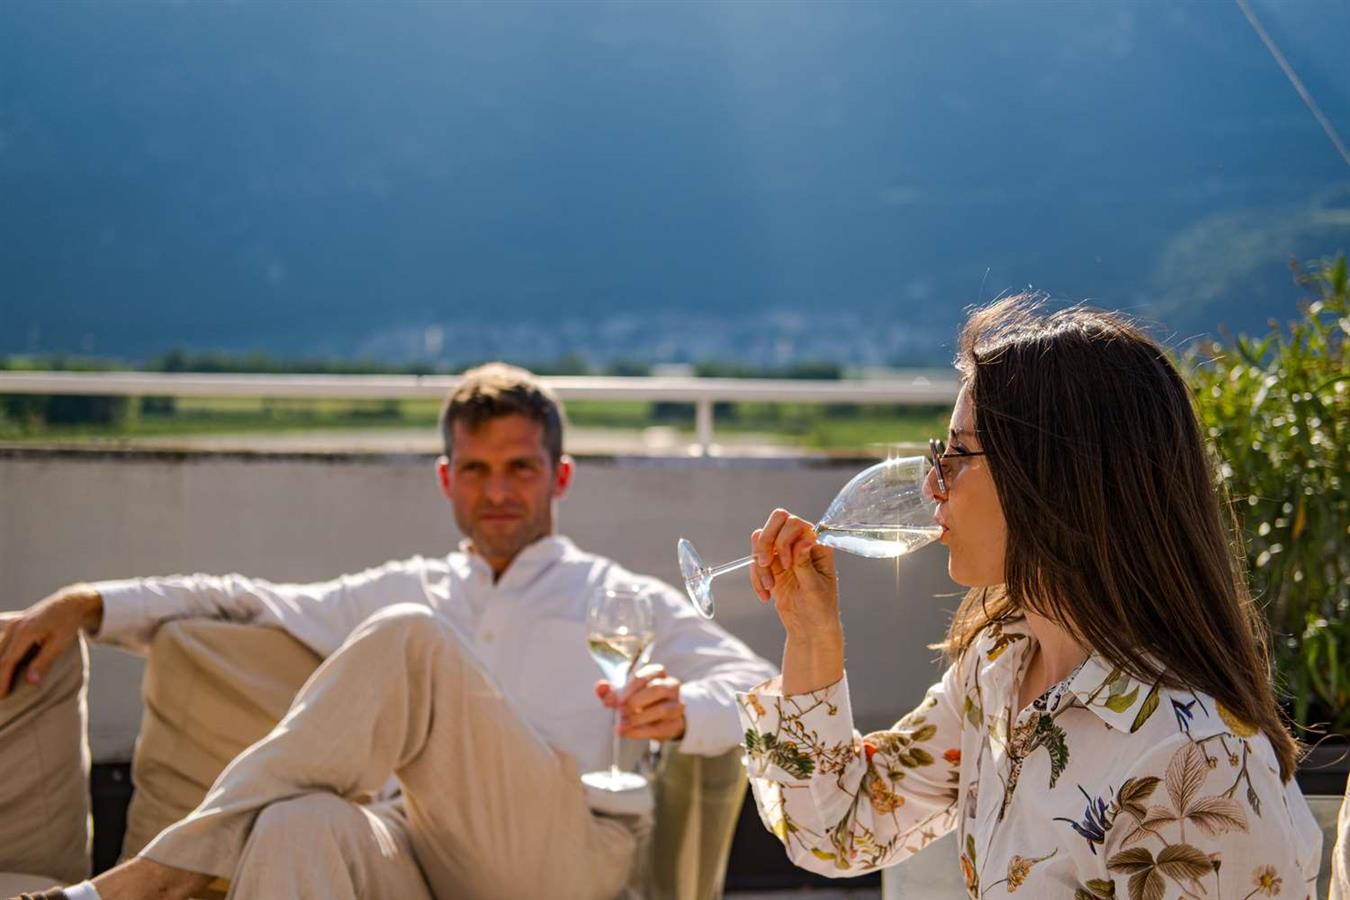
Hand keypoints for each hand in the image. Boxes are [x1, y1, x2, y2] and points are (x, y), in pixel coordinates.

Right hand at [0, 584, 101, 698]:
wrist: (69, 602)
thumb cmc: (67, 624)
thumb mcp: (59, 644)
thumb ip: (43, 662)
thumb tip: (30, 682)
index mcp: (25, 633)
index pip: (8, 661)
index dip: (3, 680)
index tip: (2, 696)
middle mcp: (15, 627)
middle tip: (0, 697)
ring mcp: (13, 624)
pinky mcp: (14, 624)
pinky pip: (1, 643)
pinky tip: (1, 668)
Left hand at [594, 663, 685, 741]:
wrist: (663, 719)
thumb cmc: (642, 701)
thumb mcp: (626, 693)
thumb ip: (611, 690)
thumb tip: (600, 687)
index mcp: (657, 674)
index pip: (644, 676)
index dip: (627, 688)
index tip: (613, 700)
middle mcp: (671, 687)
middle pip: (656, 689)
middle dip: (635, 701)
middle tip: (620, 711)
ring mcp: (677, 705)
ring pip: (662, 710)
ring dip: (638, 718)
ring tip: (622, 724)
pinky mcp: (676, 724)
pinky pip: (660, 728)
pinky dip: (641, 732)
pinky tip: (627, 732)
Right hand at [751, 509, 845, 694]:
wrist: (809, 629)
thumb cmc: (820, 608)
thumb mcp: (815, 587)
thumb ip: (806, 563)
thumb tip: (806, 539)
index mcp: (817, 545)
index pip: (796, 523)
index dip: (785, 539)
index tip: (786, 565)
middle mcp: (800, 544)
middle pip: (777, 521)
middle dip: (766, 541)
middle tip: (765, 563)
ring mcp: (784, 553)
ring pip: (761, 540)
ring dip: (759, 564)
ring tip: (767, 586)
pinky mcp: (772, 566)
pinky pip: (755, 561)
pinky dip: (755, 578)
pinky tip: (765, 596)